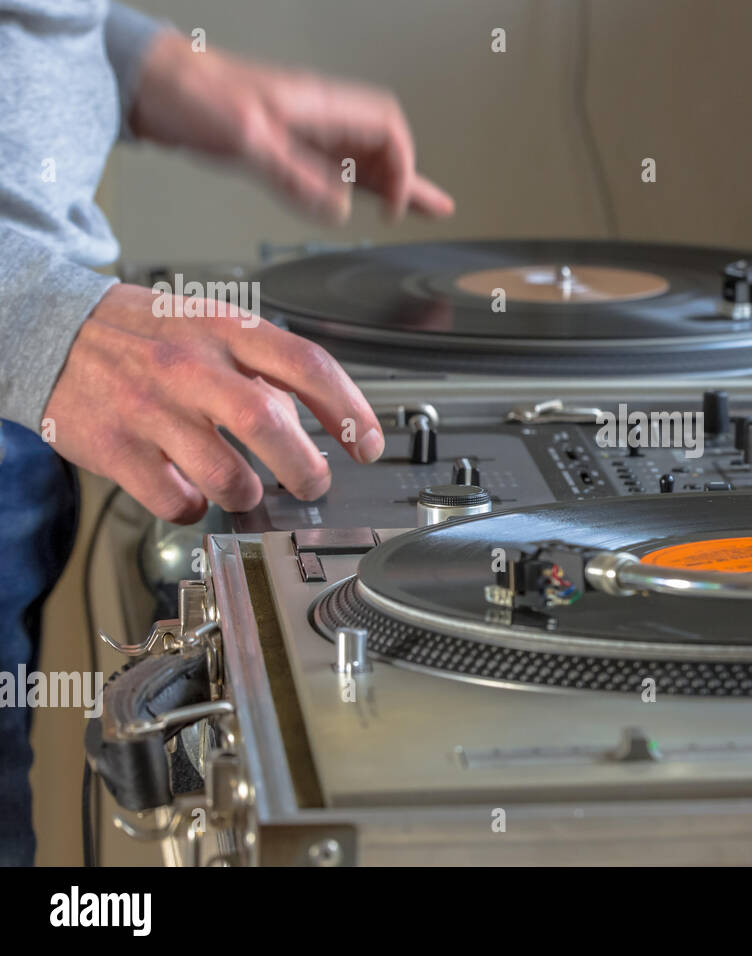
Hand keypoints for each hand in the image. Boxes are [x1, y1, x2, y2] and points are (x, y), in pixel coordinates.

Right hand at [43, 284, 384, 523]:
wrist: (49, 330)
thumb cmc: (143, 334)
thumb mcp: (210, 325)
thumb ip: (263, 366)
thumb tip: (309, 421)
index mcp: (226, 330)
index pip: (307, 365)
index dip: (350, 410)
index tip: (369, 445)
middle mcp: (191, 366)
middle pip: (269, 423)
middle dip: (305, 468)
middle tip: (313, 483)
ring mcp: (152, 408)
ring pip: (225, 475)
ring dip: (248, 495)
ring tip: (245, 489)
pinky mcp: (116, 447)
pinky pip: (174, 499)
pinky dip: (192, 507)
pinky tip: (190, 492)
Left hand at [129, 30, 453, 223]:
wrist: (149, 83)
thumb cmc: (192, 92)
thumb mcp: (247, 137)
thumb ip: (295, 175)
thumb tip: (338, 210)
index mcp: (318, 105)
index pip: (386, 131)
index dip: (401, 168)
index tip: (394, 206)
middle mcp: (316, 117)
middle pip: (381, 145)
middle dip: (408, 178)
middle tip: (434, 208)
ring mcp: (299, 131)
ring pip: (358, 159)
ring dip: (386, 185)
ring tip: (416, 208)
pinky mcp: (279, 145)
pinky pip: (327, 169)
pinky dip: (349, 189)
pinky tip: (354, 203)